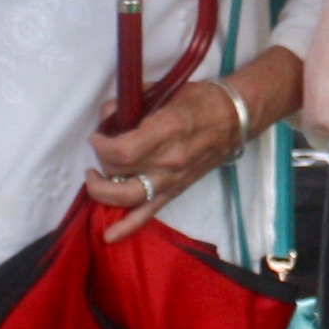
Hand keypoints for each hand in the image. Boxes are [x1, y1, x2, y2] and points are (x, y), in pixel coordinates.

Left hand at [84, 79, 249, 242]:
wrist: (234, 120)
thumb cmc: (200, 100)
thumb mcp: (164, 92)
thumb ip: (132, 103)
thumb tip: (108, 116)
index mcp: (165, 132)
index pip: (121, 150)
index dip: (100, 144)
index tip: (98, 134)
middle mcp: (167, 161)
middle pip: (118, 172)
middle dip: (100, 161)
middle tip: (100, 148)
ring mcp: (170, 180)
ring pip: (126, 198)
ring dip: (102, 190)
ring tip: (94, 178)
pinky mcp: (173, 192)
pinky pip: (147, 215)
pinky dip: (126, 227)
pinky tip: (109, 236)